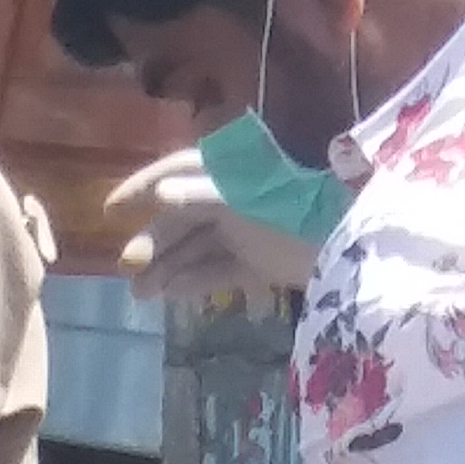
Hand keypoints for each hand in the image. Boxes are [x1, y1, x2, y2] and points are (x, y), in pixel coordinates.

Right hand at [108, 146, 320, 302]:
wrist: (353, 243)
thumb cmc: (300, 207)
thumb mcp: (250, 197)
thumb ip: (206, 195)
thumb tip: (161, 195)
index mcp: (234, 172)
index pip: (179, 170)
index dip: (143, 185)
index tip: (111, 209)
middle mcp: (236, 198)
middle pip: (183, 217)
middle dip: (153, 241)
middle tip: (127, 268)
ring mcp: (248, 230)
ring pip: (197, 247)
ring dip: (167, 267)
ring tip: (139, 293)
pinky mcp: (261, 261)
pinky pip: (220, 269)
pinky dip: (196, 280)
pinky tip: (171, 294)